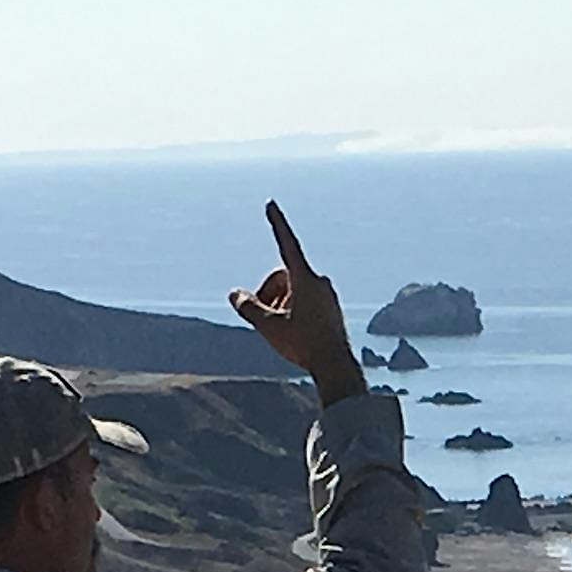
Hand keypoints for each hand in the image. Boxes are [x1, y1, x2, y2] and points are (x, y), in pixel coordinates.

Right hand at [230, 202, 361, 397]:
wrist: (336, 367)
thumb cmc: (304, 345)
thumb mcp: (268, 326)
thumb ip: (248, 307)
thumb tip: (235, 294)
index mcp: (306, 279)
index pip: (287, 244)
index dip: (277, 224)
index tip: (271, 205)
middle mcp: (319, 282)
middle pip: (282, 277)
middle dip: (267, 292)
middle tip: (260, 316)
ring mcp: (327, 295)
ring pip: (292, 291)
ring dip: (279, 304)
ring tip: (278, 329)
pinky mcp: (331, 309)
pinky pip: (305, 301)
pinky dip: (292, 310)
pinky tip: (293, 333)